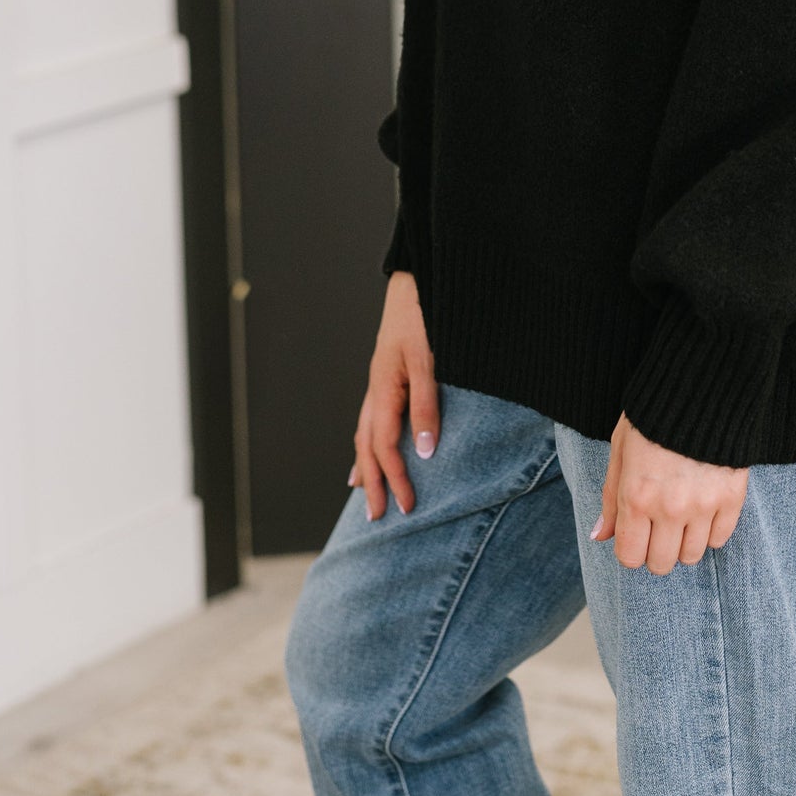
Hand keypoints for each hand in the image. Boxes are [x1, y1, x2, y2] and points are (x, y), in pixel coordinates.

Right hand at [348, 270, 439, 519]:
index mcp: (385, 388)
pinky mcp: (389, 372)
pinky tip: (374, 444)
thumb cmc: (426, 315)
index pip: (385, 446)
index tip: (408, 507)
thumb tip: (424, 452)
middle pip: (367, 445)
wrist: (418, 277)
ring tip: (364, 489)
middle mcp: (378, 387)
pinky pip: (373, 415)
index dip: (396, 478)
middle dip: (373, 482)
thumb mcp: (430, 361)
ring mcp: (381, 380)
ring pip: (365, 430)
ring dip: (366, 463)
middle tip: (377, 517)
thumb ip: (427, 405)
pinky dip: (370, 438)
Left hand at [590, 411, 747, 573]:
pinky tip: (702, 509)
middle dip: (656, 551)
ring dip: (684, 542)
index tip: (636, 534)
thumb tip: (600, 536)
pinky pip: (720, 539)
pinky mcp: (732, 498)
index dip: (630, 549)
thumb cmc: (651, 418)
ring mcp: (704, 505)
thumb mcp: (620, 451)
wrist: (699, 388)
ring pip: (692, 555)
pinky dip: (710, 531)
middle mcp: (670, 508)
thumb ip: (611, 498)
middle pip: (662, 563)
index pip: (631, 557)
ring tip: (681, 516)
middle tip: (658, 527)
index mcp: (637, 496)